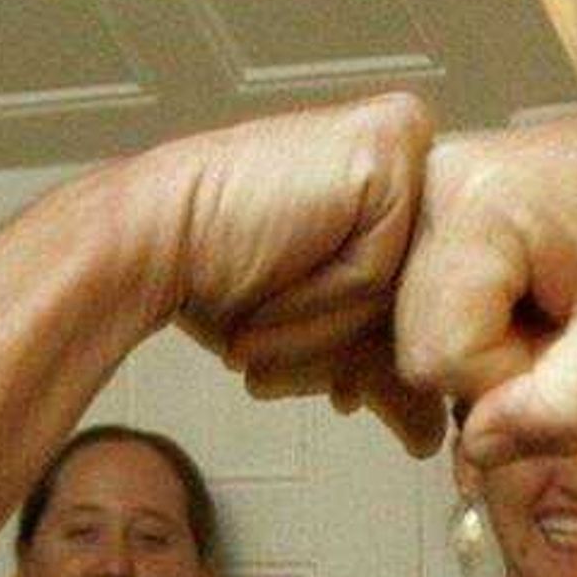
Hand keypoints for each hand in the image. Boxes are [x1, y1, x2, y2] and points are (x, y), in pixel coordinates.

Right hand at [139, 92, 445, 449]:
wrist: (146, 240)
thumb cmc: (214, 273)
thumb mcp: (315, 334)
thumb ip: (378, 370)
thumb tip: (429, 432)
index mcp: (395, 184)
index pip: (421, 298)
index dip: (364, 354)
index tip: (321, 381)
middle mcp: (406, 152)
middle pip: (419, 299)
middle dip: (346, 350)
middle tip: (272, 359)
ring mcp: (401, 144)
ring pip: (403, 292)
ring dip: (325, 332)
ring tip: (260, 327)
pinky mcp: (384, 152)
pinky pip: (379, 270)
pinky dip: (320, 299)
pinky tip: (269, 288)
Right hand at [394, 107, 576, 464]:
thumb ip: (554, 413)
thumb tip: (476, 448)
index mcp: (475, 203)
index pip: (435, 357)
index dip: (508, 384)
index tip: (575, 352)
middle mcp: (435, 183)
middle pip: (413, 342)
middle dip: (490, 367)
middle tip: (567, 333)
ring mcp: (432, 188)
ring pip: (411, 327)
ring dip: (478, 350)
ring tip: (548, 315)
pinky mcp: (441, 202)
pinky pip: (419, 299)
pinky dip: (467, 328)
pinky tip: (521, 310)